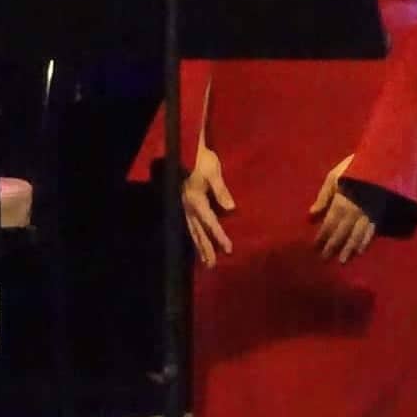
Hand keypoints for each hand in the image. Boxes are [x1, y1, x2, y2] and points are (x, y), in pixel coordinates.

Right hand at [182, 144, 234, 266]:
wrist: (185, 150)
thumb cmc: (201, 159)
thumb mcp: (213, 172)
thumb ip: (221, 191)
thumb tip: (231, 208)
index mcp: (196, 200)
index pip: (210, 223)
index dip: (220, 237)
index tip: (228, 250)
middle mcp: (189, 208)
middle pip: (198, 233)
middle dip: (206, 250)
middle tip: (212, 266)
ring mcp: (185, 208)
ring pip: (192, 232)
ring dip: (199, 247)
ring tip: (205, 261)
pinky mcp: (185, 206)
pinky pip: (190, 226)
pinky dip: (194, 237)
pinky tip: (197, 244)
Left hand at [309, 154, 374, 263]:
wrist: (382, 160)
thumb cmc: (354, 166)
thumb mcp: (334, 177)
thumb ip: (323, 197)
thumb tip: (311, 215)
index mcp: (341, 202)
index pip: (329, 224)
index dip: (322, 237)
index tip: (315, 248)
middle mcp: (354, 211)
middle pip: (342, 233)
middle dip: (333, 247)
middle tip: (324, 260)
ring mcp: (368, 214)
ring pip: (357, 236)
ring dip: (348, 249)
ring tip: (342, 261)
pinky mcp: (379, 214)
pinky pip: (371, 232)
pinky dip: (365, 242)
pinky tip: (360, 251)